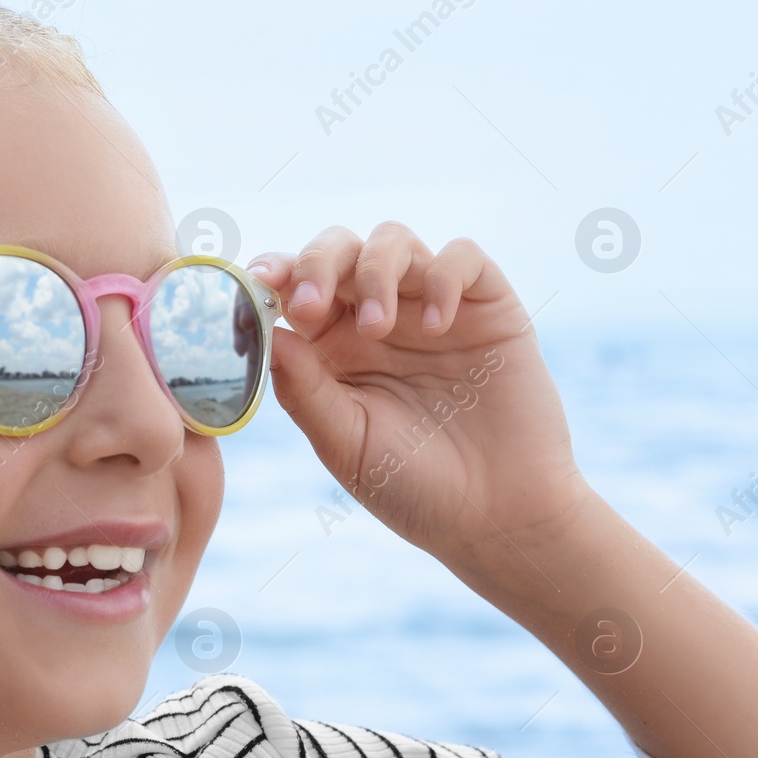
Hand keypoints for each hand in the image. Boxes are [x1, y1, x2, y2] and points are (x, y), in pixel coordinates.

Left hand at [251, 222, 590, 567]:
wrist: (498, 516)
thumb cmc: (413, 487)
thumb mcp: (345, 442)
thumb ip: (304, 388)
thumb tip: (265, 333)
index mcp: (331, 349)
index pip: (294, 288)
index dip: (273, 274)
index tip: (259, 283)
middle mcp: (376, 318)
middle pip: (338, 250)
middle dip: (317, 263)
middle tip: (312, 306)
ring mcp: (431, 308)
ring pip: (392, 241)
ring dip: (374, 272)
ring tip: (379, 328)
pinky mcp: (487, 308)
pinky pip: (463, 257)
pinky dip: (443, 275)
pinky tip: (438, 326)